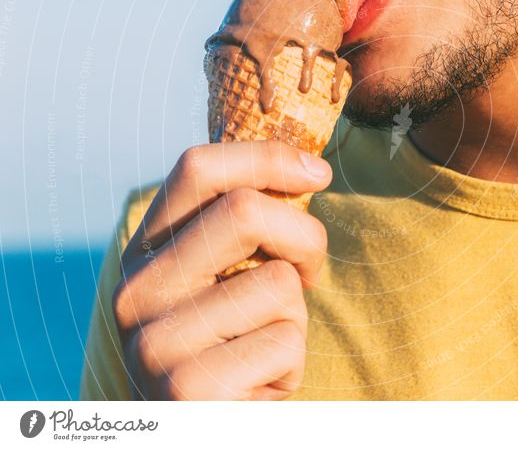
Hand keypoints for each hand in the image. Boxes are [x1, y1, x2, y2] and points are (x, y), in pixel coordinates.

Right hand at [111, 141, 330, 399]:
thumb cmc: (232, 346)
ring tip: (264, 344)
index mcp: (145, 252)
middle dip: (304, 236)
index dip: (267, 158)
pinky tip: (257, 383)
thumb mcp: (227, 277)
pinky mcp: (188, 389)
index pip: (198, 169)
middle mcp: (134, 291)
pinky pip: (285, 341)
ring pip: (277, 281)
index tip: (318, 173)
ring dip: (295, 314)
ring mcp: (154, 342)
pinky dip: (291, 363)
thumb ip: (246, 228)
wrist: (206, 431)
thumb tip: (307, 167)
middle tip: (309, 273)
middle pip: (245, 210)